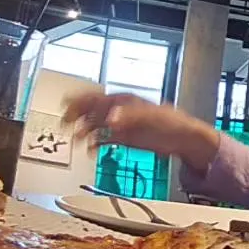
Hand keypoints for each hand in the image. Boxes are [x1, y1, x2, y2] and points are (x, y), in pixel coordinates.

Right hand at [62, 92, 219, 173]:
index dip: (80, 101)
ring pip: (95, 125)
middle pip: (92, 110)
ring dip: (83, 131)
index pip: (97, 97)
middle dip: (76, 115)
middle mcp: (120, 111)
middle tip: (64, 123)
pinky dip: (95, 144)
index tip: (66, 105)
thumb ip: (130, 117)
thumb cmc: (172, 122)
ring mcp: (121, 125)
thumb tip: (110, 119)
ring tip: (76, 139)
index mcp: (125, 101)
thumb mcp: (151, 117)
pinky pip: (104, 139)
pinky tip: (90, 150)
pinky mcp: (124, 138)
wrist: (184, 139)